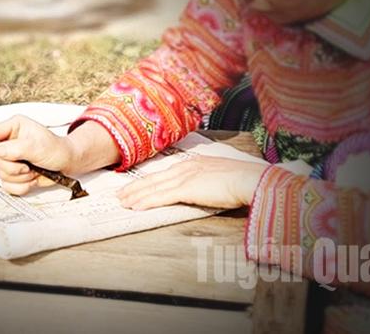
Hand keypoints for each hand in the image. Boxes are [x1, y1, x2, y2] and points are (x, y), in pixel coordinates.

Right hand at [0, 115, 74, 195]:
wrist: (67, 164)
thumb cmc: (56, 149)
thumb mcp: (37, 145)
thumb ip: (15, 148)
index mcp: (13, 127)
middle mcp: (9, 143)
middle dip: (12, 166)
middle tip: (27, 165)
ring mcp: (11, 159)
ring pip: (1, 173)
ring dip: (19, 176)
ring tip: (33, 171)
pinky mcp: (15, 174)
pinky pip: (8, 185)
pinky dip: (20, 186)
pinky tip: (31, 180)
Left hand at [117, 155, 269, 210]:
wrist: (250, 178)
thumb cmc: (242, 179)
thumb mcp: (220, 176)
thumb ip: (207, 181)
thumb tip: (203, 189)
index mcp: (192, 163)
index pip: (163, 174)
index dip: (147, 181)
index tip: (135, 185)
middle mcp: (184, 168)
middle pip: (153, 179)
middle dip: (134, 187)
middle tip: (119, 194)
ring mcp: (184, 177)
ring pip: (153, 188)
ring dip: (135, 195)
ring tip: (121, 202)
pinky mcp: (186, 189)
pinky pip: (161, 197)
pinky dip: (146, 202)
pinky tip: (135, 207)